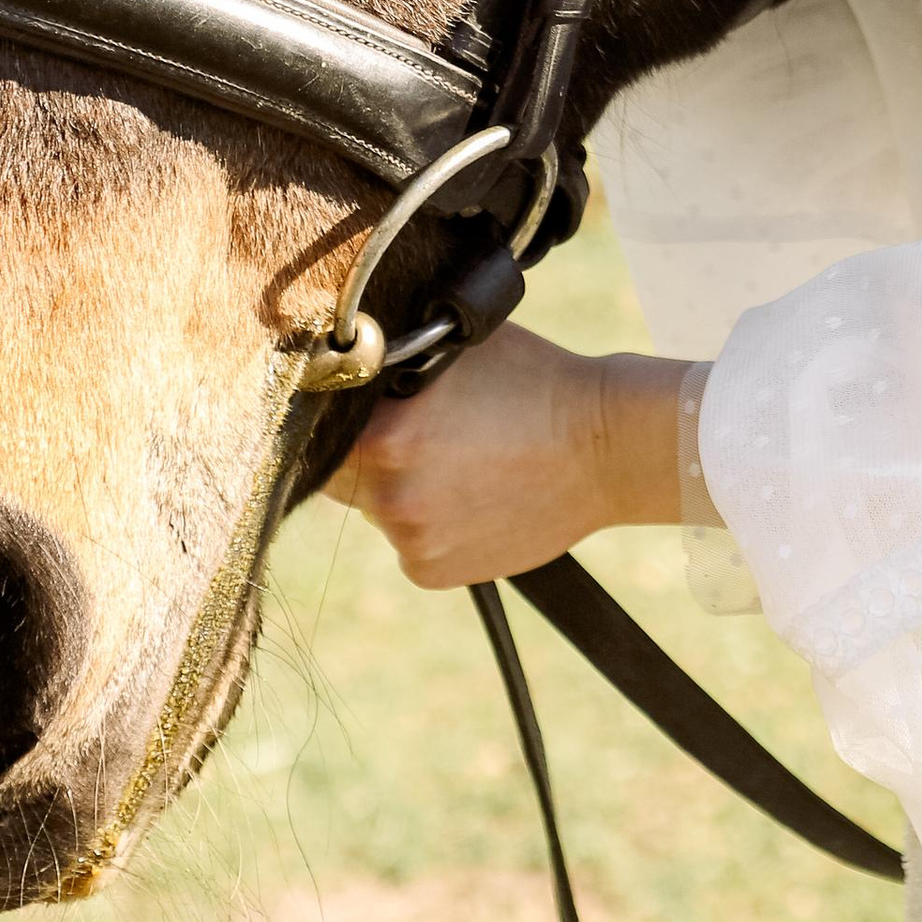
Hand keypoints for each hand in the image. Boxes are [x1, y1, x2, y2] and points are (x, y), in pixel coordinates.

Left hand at [327, 325, 689, 589]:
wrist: (605, 447)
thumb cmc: (533, 381)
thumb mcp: (451, 350)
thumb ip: (386, 363)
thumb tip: (337, 362)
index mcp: (384, 437)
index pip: (317, 428)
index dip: (333, 414)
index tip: (357, 405)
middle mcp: (390, 497)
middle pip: (340, 475)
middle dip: (364, 454)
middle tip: (414, 431)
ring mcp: (412, 540)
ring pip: (377, 508)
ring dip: (399, 489)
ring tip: (458, 460)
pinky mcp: (433, 571)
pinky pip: (409, 541)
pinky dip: (429, 524)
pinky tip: (472, 495)